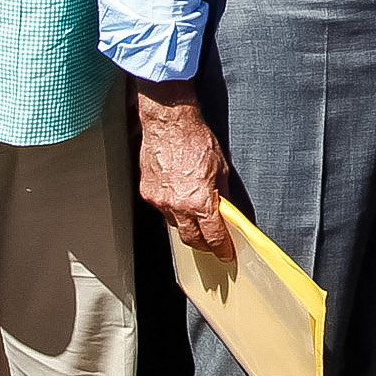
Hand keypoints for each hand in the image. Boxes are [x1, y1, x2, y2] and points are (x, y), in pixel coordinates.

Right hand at [133, 83, 235, 259]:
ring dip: (187, 224)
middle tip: (212, 242)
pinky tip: (179, 196)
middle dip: (203, 244)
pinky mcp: (147, 193)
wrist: (169, 123)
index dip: (221, 248)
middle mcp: (178, 205)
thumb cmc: (196, 139)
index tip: (225, 252)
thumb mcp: (221, 169)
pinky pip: (162, 209)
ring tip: (195, 213)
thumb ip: (223, 195)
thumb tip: (227, 211)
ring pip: (175, 224)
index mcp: (200, 201)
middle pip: (191, 239)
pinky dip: (172, 208)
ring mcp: (160, 201)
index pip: (213, 236)